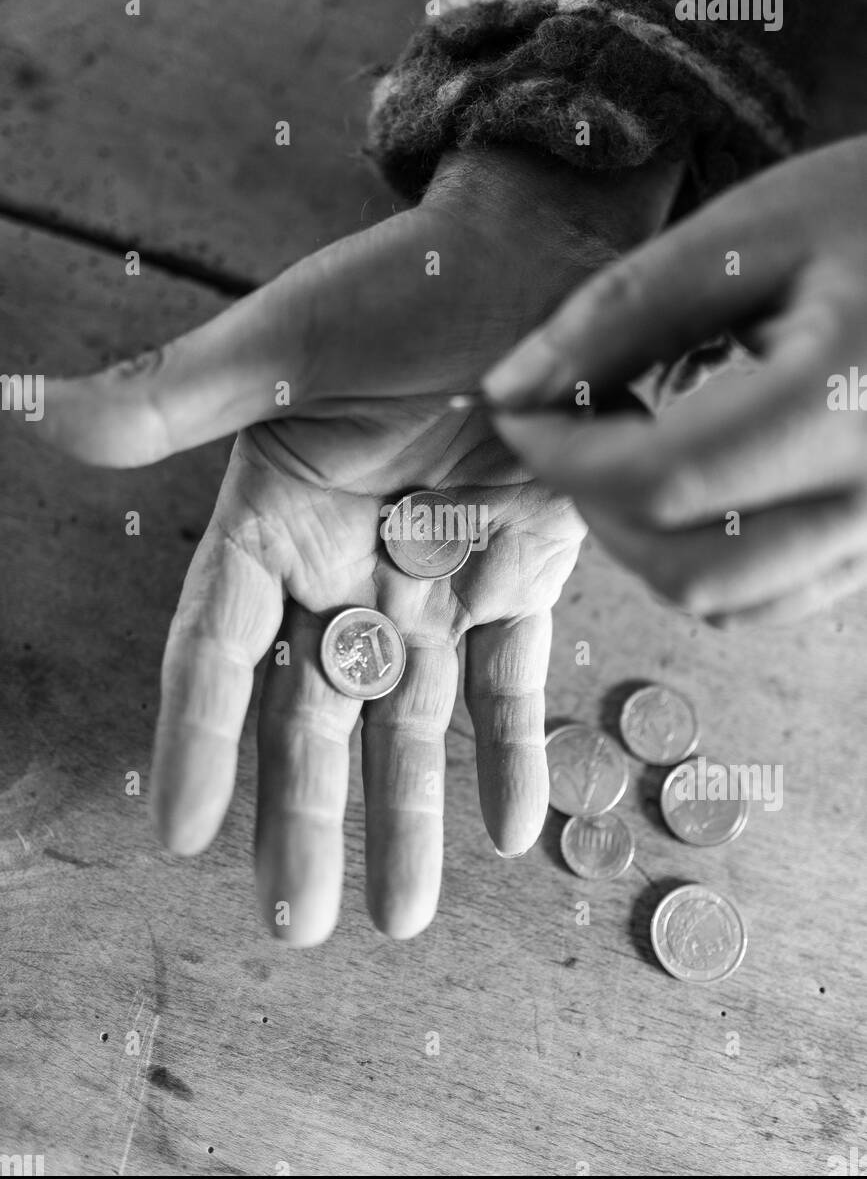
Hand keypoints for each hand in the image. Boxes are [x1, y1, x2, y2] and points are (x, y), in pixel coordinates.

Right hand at [33, 147, 680, 942]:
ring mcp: (434, 578)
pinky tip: (513, 826)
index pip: (218, 648)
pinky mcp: (519, 575)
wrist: (547, 255)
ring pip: (410, 719)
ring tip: (399, 915)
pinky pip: (509, 680)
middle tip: (297, 923)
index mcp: (274, 515)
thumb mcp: (289, 340)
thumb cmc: (412, 281)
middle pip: (311, 713)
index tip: (179, 833)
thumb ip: (177, 397)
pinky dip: (511, 749)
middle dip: (304, 816)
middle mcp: (345, 563)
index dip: (197, 739)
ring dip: (405, 815)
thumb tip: (36, 407)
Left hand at [484, 136, 866, 626]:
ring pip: (726, 599)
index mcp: (840, 403)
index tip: (519, 404)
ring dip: (645, 541)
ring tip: (627, 447)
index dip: (561, 452)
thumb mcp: (752, 232)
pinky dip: (703, 558)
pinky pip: (771, 596)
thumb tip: (510, 387)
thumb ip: (623, 311)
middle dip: (598, 507)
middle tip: (571, 427)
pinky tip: (688, 482)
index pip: (656, 480)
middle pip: (687, 569)